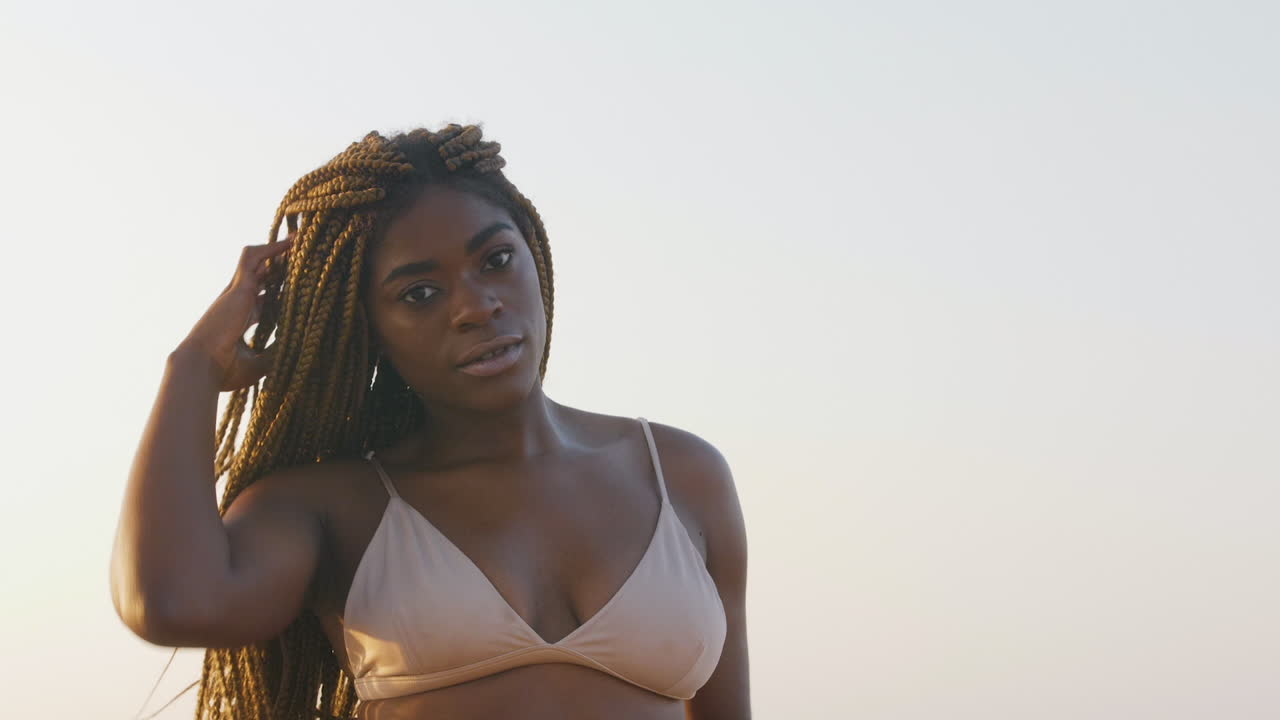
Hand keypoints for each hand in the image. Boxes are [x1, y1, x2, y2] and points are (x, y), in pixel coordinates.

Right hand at [176, 236, 293, 391]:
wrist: (201, 366)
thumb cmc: (223, 370)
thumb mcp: (258, 363)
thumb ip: (277, 354)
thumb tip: (300, 350)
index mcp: (240, 318)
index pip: (263, 297)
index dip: (281, 290)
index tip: (303, 287)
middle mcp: (238, 301)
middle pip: (262, 274)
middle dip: (282, 264)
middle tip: (305, 254)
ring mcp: (236, 292)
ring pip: (258, 260)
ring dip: (279, 249)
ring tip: (302, 240)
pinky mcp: (238, 287)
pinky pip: (254, 257)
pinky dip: (272, 247)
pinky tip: (292, 243)